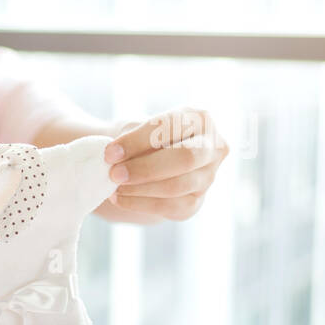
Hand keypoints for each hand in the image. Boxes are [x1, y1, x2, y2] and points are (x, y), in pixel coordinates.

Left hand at [102, 107, 229, 221]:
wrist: (151, 163)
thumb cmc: (144, 139)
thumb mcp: (138, 129)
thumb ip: (133, 137)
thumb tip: (118, 156)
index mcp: (200, 119)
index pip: (172, 126)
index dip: (139, 140)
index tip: (110, 153)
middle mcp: (214, 147)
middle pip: (186, 158)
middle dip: (146, 168)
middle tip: (114, 174)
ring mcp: (208, 177)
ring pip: (177, 185)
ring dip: (140, 189)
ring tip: (114, 187)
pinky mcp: (196, 202)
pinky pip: (169, 206)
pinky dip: (140, 203)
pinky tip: (120, 198)